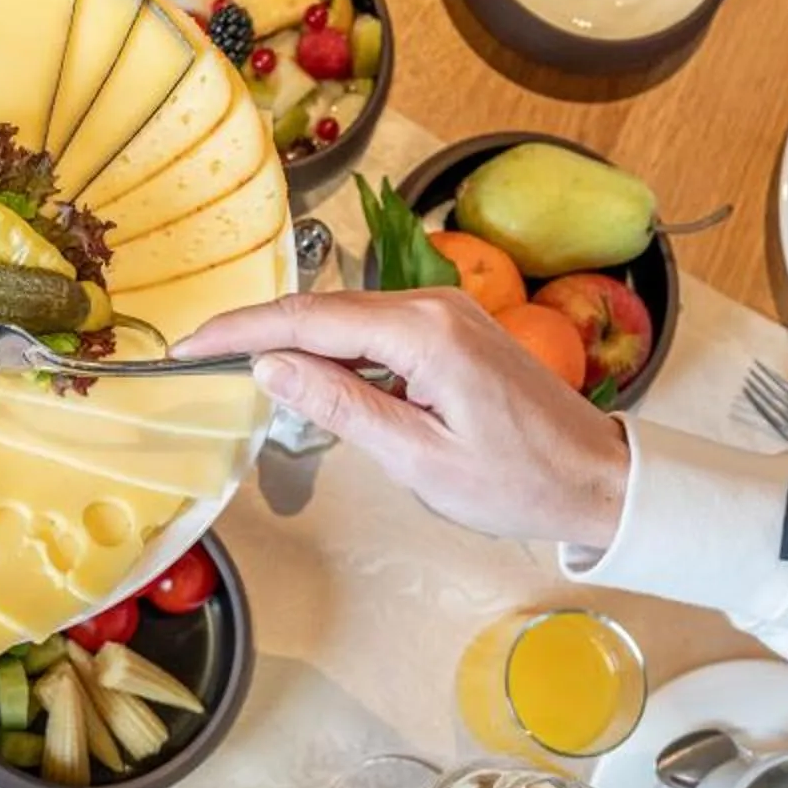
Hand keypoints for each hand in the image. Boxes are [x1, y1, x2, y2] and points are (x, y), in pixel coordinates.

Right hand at [182, 289, 631, 547]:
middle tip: (198, 355)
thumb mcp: (419, 458)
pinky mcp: (454, 330)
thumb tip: (273, 367)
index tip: (191, 346)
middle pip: (322, 309)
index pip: (309, 321)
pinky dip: (334, 346)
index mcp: (424, 333)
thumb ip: (341, 407)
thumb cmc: (521, 481)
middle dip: (257, 330)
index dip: (242, 332)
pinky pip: (377, 328)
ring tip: (237, 363)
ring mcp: (447, 312)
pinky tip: (308, 371)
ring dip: (293, 338)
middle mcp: (433, 305)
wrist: (597, 478)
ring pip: (347, 316)